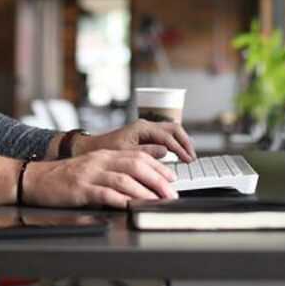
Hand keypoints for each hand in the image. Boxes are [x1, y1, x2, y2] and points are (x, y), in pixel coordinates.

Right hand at [23, 149, 178, 208]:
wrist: (35, 178)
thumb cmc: (64, 178)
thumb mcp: (92, 168)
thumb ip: (113, 171)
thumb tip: (140, 182)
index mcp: (105, 154)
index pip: (138, 156)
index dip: (158, 167)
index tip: (171, 179)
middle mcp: (100, 160)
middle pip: (136, 165)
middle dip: (157, 180)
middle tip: (171, 194)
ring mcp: (89, 174)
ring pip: (124, 179)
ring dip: (144, 192)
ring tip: (157, 202)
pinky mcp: (79, 188)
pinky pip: (104, 193)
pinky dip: (121, 200)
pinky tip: (131, 206)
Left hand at [75, 119, 195, 162]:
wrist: (93, 148)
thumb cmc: (107, 150)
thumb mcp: (126, 153)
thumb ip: (146, 152)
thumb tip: (165, 152)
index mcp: (142, 127)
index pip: (167, 136)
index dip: (179, 149)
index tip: (187, 160)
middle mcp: (146, 125)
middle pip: (174, 129)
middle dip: (185, 142)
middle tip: (192, 157)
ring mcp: (147, 129)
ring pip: (171, 131)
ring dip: (181, 142)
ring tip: (188, 155)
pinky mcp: (146, 135)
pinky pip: (165, 136)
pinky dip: (175, 144)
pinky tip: (178, 153)